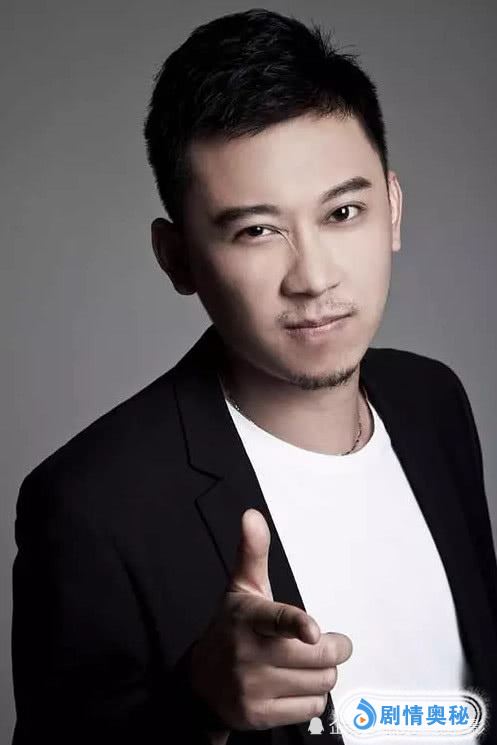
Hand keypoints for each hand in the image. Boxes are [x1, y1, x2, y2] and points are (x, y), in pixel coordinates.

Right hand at [190, 508, 352, 735]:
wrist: (201, 681)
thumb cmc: (231, 628)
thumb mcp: (241, 588)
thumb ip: (253, 552)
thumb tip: (252, 515)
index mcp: (249, 617)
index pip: (277, 620)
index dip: (297, 624)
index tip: (311, 630)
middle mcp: (249, 654)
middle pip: (318, 657)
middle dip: (332, 649)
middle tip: (327, 642)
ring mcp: (253, 688)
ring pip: (320, 683)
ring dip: (322, 673)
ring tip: (305, 664)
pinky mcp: (259, 716)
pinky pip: (311, 708)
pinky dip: (312, 698)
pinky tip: (295, 685)